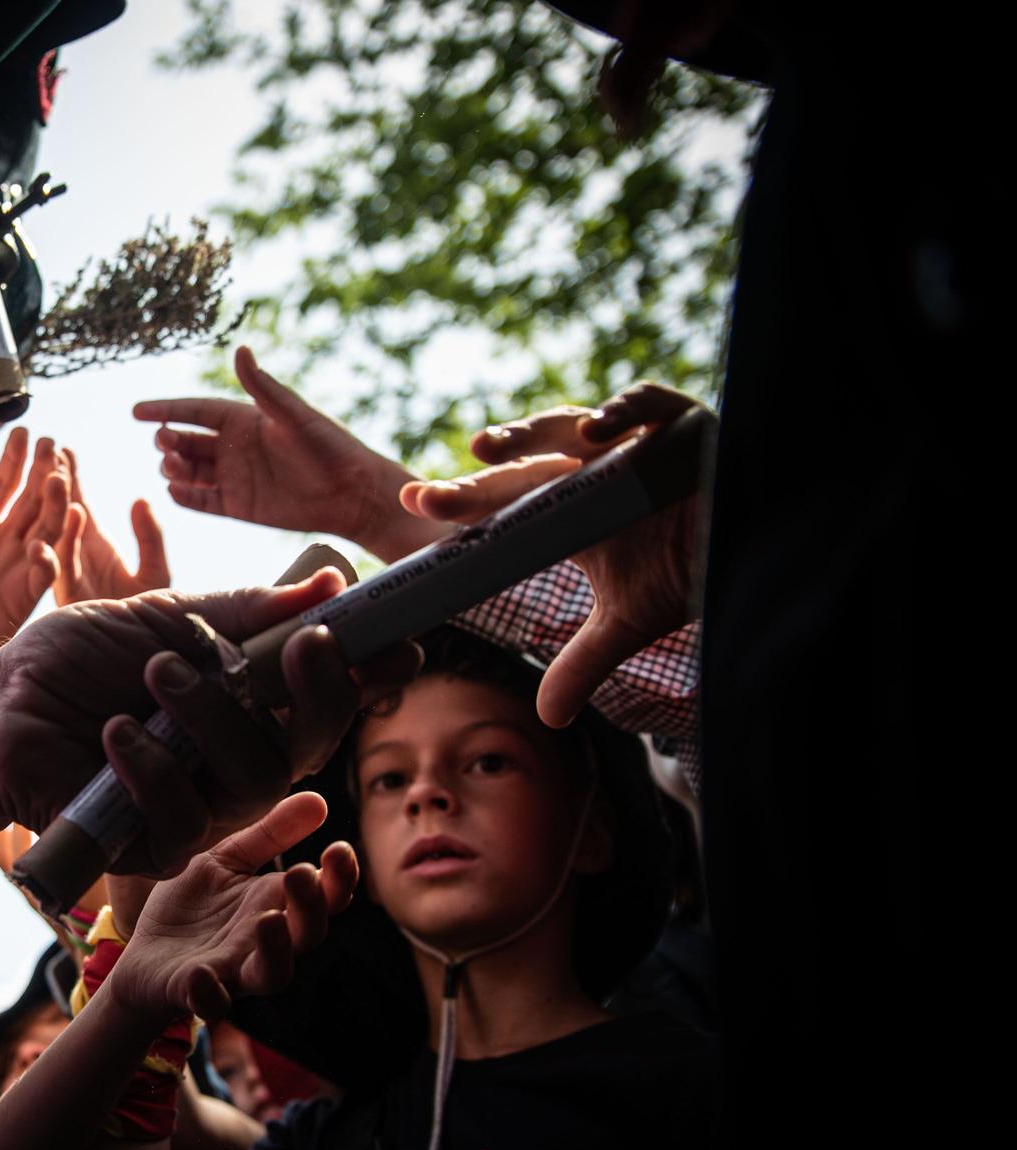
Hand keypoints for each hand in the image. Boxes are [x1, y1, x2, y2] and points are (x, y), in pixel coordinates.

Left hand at [0, 428, 68, 668]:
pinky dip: (49, 553)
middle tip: (51, 443)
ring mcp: (17, 565)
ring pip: (44, 527)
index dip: (13, 459)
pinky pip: (44, 569)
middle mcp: (1, 541)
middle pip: (29, 499)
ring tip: (57, 479)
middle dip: (41, 471)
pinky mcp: (26, 594)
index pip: (1, 484)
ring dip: (53, 504)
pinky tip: (47, 540)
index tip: (23, 431)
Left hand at [0, 571, 421, 877]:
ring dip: (212, 718)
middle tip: (298, 643)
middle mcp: (232, 759)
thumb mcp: (159, 618)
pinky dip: (152, 770)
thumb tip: (329, 586)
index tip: (396, 642)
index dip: (366, 676)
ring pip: (254, 781)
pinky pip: (183, 823)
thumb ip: (242, 614)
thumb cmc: (67, 663)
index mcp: (243, 704)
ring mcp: (196, 807)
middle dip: (315, 692)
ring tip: (155, 673)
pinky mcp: (148, 847)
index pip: (324, 699)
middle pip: (310, 745)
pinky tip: (114, 734)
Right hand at [51, 448, 169, 604]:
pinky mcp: (67, 598)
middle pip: (58, 512)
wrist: (141, 658)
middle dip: (51, 481)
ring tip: (58, 474)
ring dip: (56, 505)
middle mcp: (74, 557)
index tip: (62, 447)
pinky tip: (71, 519)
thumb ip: (151, 536)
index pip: (75, 501)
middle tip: (45, 446)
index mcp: (92, 544)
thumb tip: (140, 499)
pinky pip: (62, 567)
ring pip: (57, 534)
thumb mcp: (156, 570)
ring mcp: (67, 576)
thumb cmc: (149, 615)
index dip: (70, 476)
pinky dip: (64, 545)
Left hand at [107, 794, 357, 1022]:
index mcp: (276, 906)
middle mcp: (263, 943)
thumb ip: (269, 833)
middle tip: (300, 874)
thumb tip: (318, 799)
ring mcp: (232, 970)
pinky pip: (211, 1003)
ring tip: (268, 919)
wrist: (140, 952)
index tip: (339, 848)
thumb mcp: (227, 860)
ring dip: (275, 950)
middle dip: (312, 908)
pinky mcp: (195, 992)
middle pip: (307, 935)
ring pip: (272, 974)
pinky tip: (200, 973)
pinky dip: (209, 994)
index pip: (324, 897)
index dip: (339, 878)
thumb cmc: (192, 905)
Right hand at [135, 346, 446, 560]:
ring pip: (190, 471)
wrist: (352, 493)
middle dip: (168, 440)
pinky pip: (202, 501)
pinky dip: (186, 497)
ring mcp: (235, 477)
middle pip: (188, 441)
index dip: (165, 409)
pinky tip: (175, 492)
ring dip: (174, 467)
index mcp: (244, 418)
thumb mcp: (293, 415)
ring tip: (170, 466)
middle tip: (162, 442)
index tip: (136, 411)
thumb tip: (240, 348)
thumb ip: (263, 387)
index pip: (194, 410)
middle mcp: (234, 447)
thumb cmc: (328, 447)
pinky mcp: (239, 506)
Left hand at [401, 382, 707, 726]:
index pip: (504, 502)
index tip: (414, 505)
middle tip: (431, 497)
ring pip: (572, 426)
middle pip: (525, 469)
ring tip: (487, 449)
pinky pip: (647, 405)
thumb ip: (584, 662)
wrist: (758, 544)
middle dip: (478, 482)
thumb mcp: (630, 620)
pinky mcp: (679, 421)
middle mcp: (591, 467)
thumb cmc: (691, 565)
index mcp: (568, 505)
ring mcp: (632, 439)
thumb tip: (549, 719)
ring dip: (530, 433)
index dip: (461, 503)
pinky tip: (597, 429)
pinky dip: (623, 412)